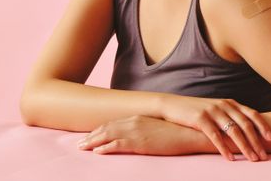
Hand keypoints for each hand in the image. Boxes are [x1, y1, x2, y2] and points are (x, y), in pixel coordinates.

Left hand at [76, 115, 204, 155]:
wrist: (189, 133)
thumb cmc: (177, 132)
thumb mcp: (159, 127)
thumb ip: (146, 128)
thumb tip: (140, 135)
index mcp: (139, 117)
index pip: (115, 123)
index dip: (101, 129)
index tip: (91, 135)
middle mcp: (135, 122)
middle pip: (107, 128)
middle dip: (92, 136)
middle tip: (80, 143)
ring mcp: (136, 132)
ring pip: (108, 136)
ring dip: (94, 142)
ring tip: (83, 148)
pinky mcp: (140, 142)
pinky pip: (118, 145)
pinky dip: (105, 148)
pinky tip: (97, 152)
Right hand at [161, 95, 270, 161]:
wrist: (173, 105)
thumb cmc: (197, 110)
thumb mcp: (216, 109)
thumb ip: (230, 115)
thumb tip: (247, 129)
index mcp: (230, 103)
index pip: (252, 114)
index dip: (263, 126)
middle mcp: (224, 106)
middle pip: (245, 125)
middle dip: (256, 141)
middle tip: (264, 156)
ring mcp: (213, 112)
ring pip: (233, 131)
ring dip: (244, 147)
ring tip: (251, 159)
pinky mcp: (200, 119)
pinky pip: (216, 136)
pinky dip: (224, 148)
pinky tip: (230, 158)